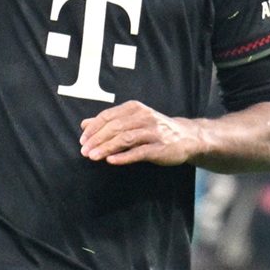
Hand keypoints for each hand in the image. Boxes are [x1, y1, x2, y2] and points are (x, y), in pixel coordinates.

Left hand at [79, 102, 203, 165]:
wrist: (186, 137)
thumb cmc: (155, 129)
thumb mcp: (132, 120)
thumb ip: (109, 122)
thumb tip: (84, 124)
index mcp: (134, 108)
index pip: (108, 116)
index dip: (93, 129)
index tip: (82, 140)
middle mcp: (144, 117)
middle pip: (115, 127)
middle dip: (97, 139)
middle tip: (84, 151)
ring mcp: (153, 132)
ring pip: (125, 138)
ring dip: (107, 148)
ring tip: (93, 157)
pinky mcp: (160, 147)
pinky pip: (139, 152)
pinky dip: (124, 156)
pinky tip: (112, 161)